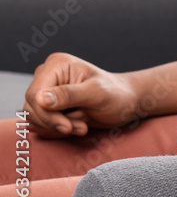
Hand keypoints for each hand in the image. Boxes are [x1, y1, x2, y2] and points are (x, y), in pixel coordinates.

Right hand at [22, 53, 143, 137]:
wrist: (126, 104)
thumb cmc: (116, 94)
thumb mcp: (97, 93)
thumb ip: (69, 95)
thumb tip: (39, 99)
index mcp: (56, 65)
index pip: (34, 94)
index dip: (47, 114)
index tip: (67, 127)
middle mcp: (47, 76)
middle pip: (31, 108)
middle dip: (56, 122)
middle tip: (81, 127)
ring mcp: (46, 92)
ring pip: (34, 118)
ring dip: (58, 127)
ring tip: (82, 125)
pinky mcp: (48, 107)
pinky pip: (40, 124)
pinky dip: (56, 130)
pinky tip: (77, 125)